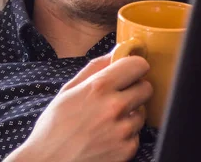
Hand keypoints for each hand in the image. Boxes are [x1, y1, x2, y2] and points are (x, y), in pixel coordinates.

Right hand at [5, 53, 152, 161]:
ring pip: (142, 112)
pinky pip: (137, 135)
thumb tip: (115, 52)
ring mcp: (123, 130)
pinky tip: (107, 138)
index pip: (138, 65)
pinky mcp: (127, 150)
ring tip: (107, 122)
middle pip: (146, 87)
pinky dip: (126, 136)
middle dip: (135, 89)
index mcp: (98, 87)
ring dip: (130, 114)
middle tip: (119, 97)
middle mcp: (115, 107)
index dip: (135, 67)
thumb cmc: (54, 128)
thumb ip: (94, 68)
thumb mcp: (68, 91)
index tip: (130, 71)